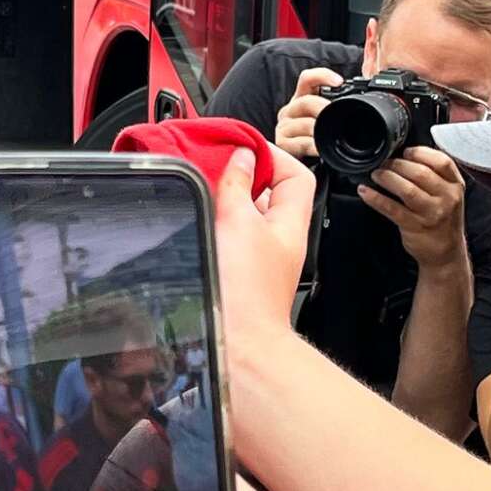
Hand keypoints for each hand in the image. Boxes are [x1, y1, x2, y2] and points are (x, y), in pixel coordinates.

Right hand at [214, 145, 316, 347]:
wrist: (235, 344)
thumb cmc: (245, 292)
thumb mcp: (239, 221)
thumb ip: (239, 184)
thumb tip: (242, 157)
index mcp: (289, 224)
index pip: (296, 175)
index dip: (273, 155)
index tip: (242, 147)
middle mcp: (275, 239)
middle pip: (267, 193)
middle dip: (241, 175)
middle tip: (215, 166)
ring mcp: (254, 256)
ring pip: (243, 213)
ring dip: (223, 198)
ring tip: (201, 190)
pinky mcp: (232, 270)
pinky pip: (226, 234)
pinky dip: (212, 221)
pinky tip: (194, 219)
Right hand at [274, 68, 343, 159]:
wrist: (299, 165)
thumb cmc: (318, 139)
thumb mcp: (326, 118)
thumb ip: (338, 105)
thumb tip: (366, 90)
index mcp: (302, 99)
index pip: (307, 79)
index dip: (322, 76)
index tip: (339, 82)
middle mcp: (290, 110)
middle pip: (306, 102)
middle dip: (325, 109)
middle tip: (340, 117)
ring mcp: (284, 127)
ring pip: (306, 123)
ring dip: (321, 130)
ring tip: (332, 135)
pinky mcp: (282, 144)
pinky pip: (302, 142)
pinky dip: (315, 146)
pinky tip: (322, 149)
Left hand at [356, 146, 466, 269]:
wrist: (446, 252)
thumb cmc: (443, 218)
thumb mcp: (448, 194)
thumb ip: (434, 175)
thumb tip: (406, 155)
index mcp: (455, 185)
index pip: (442, 162)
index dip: (420, 153)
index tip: (405, 151)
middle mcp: (447, 198)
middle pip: (421, 173)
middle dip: (397, 164)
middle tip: (384, 163)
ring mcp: (431, 213)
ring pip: (407, 190)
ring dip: (387, 178)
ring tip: (375, 174)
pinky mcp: (415, 226)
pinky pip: (392, 209)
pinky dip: (375, 198)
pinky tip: (365, 191)